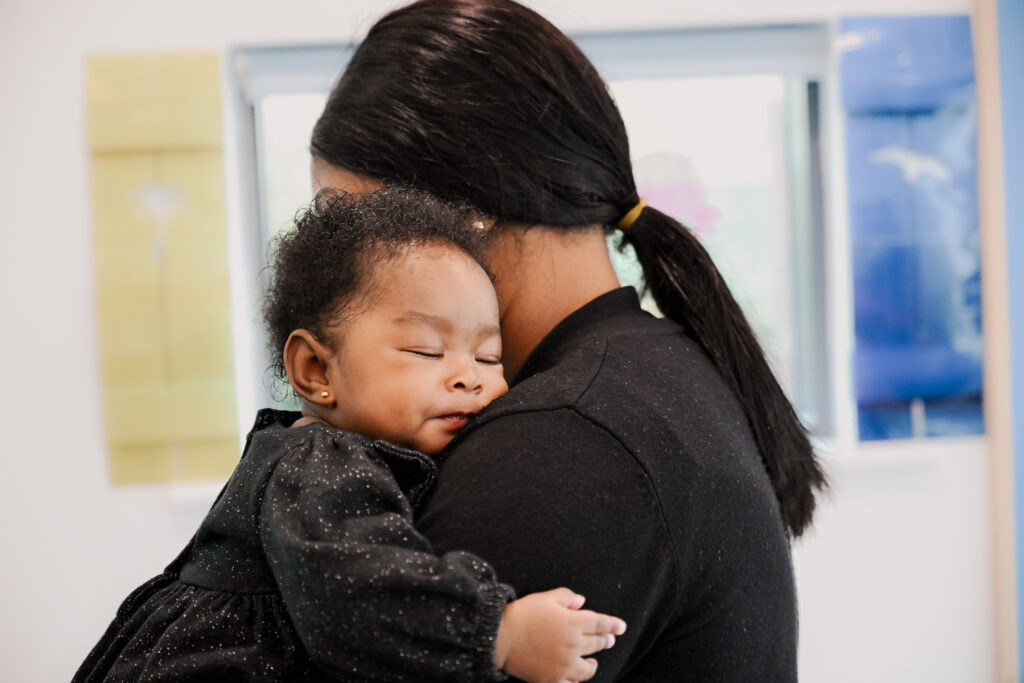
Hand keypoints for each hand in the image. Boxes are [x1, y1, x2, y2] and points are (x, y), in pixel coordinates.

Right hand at [493, 587, 626, 682]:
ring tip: (593, 662)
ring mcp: (564, 664)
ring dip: (593, 664)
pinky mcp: (552, 679)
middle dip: (606, 640)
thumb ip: (567, 597)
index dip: (613, 625)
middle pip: (597, 644)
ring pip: (588, 669)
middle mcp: (573, 645)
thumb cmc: (522, 614)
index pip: (601, 623)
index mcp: (574, 623)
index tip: (622, 627)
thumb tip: (582, 602)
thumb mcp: (546, 598)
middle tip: (609, 639)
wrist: (499, 637)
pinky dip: (576, 681)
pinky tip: (576, 678)